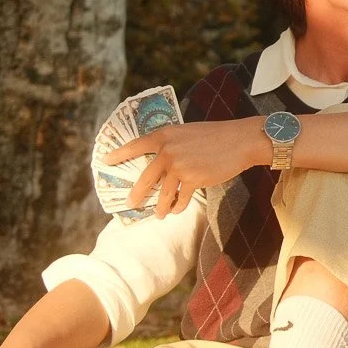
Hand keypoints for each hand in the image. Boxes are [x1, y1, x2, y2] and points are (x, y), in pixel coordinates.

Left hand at [105, 119, 262, 216]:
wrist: (241, 141)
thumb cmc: (217, 136)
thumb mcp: (188, 133)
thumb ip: (172, 145)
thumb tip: (160, 163)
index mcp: (165, 135)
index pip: (135, 145)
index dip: (119, 154)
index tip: (106, 161)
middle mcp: (168, 151)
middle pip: (145, 178)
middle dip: (137, 194)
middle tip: (130, 203)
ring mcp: (179, 166)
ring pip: (163, 193)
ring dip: (160, 206)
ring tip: (158, 214)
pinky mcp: (193, 179)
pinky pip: (181, 198)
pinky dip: (179, 206)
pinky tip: (177, 209)